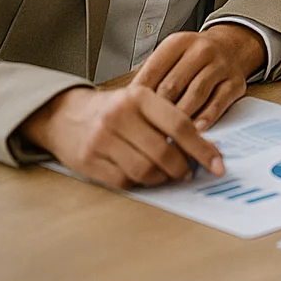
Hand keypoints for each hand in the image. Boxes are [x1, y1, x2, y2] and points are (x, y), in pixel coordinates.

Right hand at [19, 84, 224, 189]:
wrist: (63, 114)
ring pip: (145, 171)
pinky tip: (144, 176)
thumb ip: (169, 119)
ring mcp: (101, 140)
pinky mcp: (88, 161)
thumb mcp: (141, 101)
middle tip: (188, 172)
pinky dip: (140, 183)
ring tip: (167, 174)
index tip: (217, 163)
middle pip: (164, 153)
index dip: (202, 149)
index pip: (180, 126)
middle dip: (182, 168)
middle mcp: (120, 117)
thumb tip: (205, 145)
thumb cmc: (112, 109)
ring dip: (162, 178)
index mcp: (139, 97)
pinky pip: (124, 181)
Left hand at [131, 25, 265, 130]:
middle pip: (173, 85)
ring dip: (179, 118)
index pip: (153, 70)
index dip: (138, 95)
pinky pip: (218, 103)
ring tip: (164, 136)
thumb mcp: (170, 56)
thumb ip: (150, 76)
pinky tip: (194, 130)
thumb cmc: (192, 59)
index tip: (127, 115)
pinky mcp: (235, 82)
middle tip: (142, 130)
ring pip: (196, 95)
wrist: (231, 47)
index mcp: (179, 42)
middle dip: (156, 110)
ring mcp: (221, 66)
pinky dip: (206, 118)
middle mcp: (202, 50)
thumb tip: (123, 103)